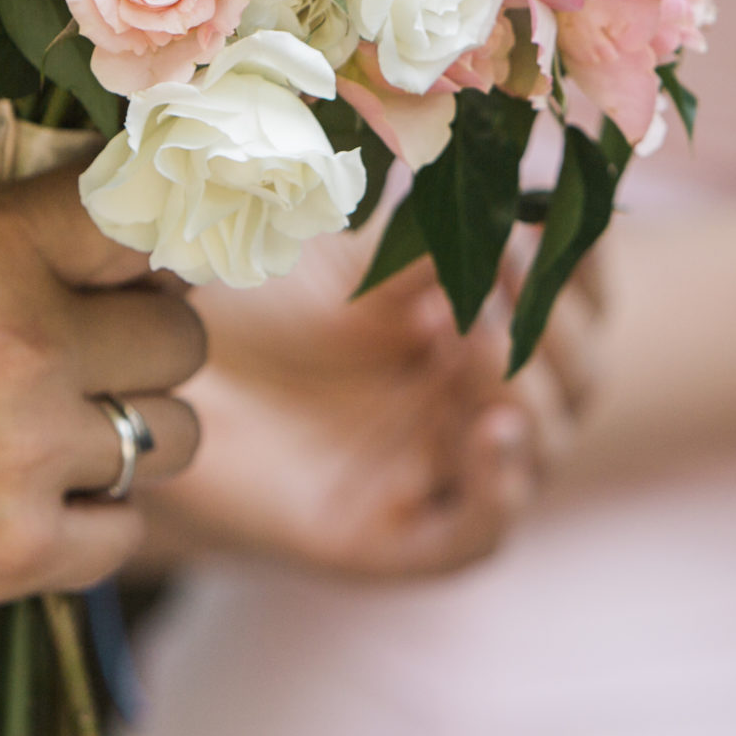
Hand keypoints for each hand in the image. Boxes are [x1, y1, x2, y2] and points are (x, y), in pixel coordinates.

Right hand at [0, 170, 206, 640]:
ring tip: (43, 437)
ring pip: (172, 436)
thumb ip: (7, 216)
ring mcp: (22, 456)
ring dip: (124, 438)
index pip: (147, 219)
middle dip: (139, 348)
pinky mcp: (15, 553)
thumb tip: (125, 205)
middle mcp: (20, 345)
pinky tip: (16, 502)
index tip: (135, 265)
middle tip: (75, 364)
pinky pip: (126, 527)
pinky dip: (86, 522)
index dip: (154, 244)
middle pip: (182, 337)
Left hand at [139, 225, 588, 578]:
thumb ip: (427, 239)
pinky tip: (492, 435)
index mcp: (482, 325)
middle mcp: (475, 404)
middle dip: (552, 321)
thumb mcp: (347, 261)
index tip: (557, 215)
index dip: (583, 265)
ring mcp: (440, 475)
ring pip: (538, 449)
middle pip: (573, 376)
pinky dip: (500, 491)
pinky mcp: (396, 541)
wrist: (153, 387)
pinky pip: (479, 535)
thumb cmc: (253, 311)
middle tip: (510, 265)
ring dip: (527, 390)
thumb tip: (506, 193)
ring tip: (479, 335)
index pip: (575, 301)